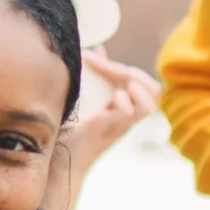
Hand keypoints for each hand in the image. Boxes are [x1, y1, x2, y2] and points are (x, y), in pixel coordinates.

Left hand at [63, 52, 160, 177]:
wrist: (56, 159)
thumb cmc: (69, 129)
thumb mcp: (85, 97)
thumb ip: (96, 74)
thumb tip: (99, 49)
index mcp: (123, 108)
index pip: (140, 82)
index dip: (119, 66)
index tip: (91, 57)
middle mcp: (126, 117)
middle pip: (153, 90)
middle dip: (135, 74)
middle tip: (109, 69)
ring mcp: (120, 124)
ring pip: (151, 103)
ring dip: (135, 87)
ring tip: (114, 86)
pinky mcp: (108, 128)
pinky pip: (128, 110)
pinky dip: (121, 100)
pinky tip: (107, 99)